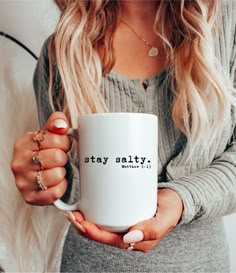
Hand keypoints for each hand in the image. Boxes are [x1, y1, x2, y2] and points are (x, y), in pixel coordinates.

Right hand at [11, 112, 70, 204]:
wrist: (37, 173)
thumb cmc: (44, 152)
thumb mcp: (48, 134)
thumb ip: (56, 123)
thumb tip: (61, 124)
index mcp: (23, 144)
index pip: (55, 138)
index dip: (64, 142)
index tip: (61, 145)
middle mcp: (19, 163)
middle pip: (57, 157)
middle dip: (63, 158)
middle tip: (59, 159)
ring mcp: (23, 182)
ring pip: (57, 175)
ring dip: (62, 173)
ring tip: (56, 170)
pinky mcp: (30, 197)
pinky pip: (54, 193)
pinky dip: (60, 187)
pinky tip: (56, 182)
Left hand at [65, 188, 182, 251]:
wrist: (175, 200)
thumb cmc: (171, 209)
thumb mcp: (164, 219)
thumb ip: (150, 230)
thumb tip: (128, 239)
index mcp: (137, 242)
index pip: (111, 241)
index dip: (94, 234)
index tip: (82, 222)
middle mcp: (128, 237)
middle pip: (102, 236)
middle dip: (84, 228)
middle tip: (72, 215)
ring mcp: (125, 227)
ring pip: (101, 229)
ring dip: (85, 222)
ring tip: (73, 213)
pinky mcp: (124, 216)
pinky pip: (106, 220)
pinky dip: (94, 215)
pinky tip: (86, 208)